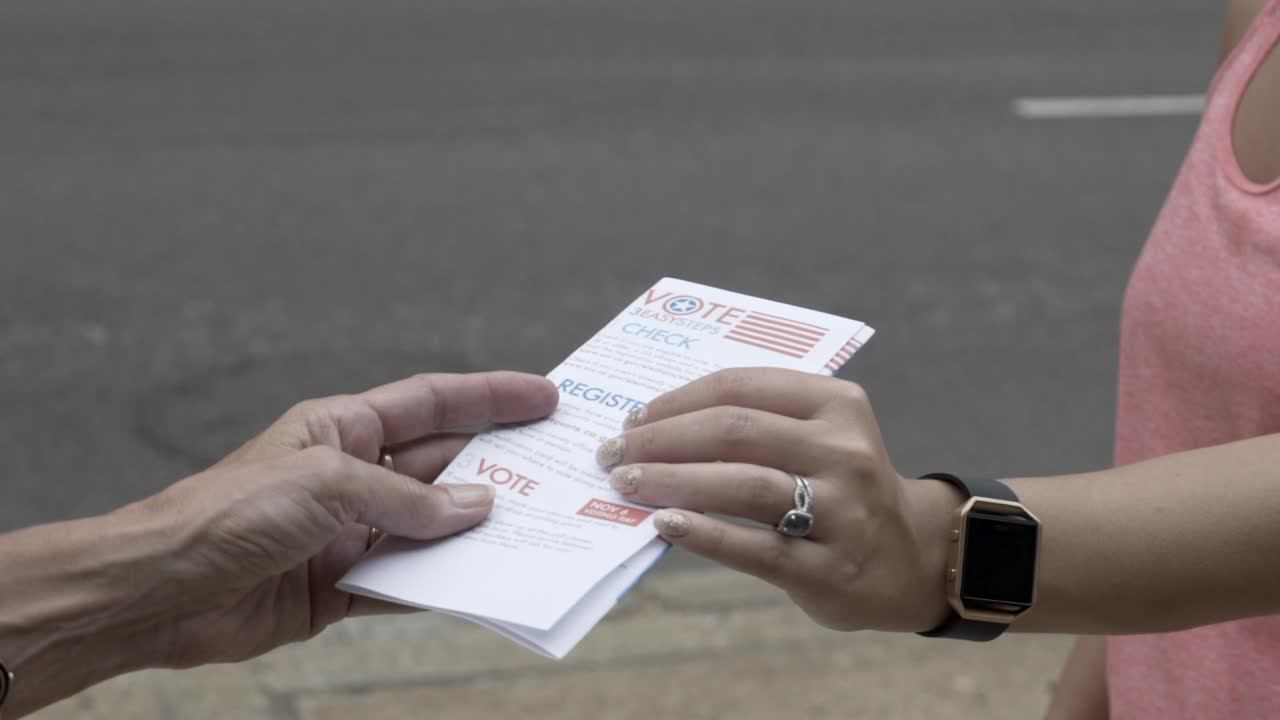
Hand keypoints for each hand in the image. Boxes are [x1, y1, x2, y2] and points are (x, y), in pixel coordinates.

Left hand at [123, 371, 557, 667]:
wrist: (159, 591)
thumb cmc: (224, 514)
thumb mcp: (326, 487)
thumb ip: (407, 501)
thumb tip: (476, 509)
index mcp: (342, 429)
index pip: (432, 404)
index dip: (491, 398)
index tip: (544, 398)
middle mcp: (351, 476)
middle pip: (441, 467)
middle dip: (497, 469)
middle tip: (558, 473)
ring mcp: (348, 532)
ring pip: (432, 527)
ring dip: (476, 532)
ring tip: (535, 532)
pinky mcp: (340, 585)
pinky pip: (406, 582)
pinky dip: (442, 584)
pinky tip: (480, 584)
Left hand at [594, 368, 956, 632]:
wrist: (909, 560)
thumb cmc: (838, 488)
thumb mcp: (821, 437)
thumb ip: (756, 423)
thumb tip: (655, 425)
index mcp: (837, 405)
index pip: (740, 387)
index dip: (676, 401)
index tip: (633, 419)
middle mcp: (844, 452)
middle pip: (735, 432)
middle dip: (662, 440)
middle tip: (614, 454)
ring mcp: (841, 511)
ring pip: (742, 485)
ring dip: (673, 481)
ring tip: (627, 485)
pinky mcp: (828, 568)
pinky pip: (755, 547)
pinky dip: (705, 533)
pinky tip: (665, 524)